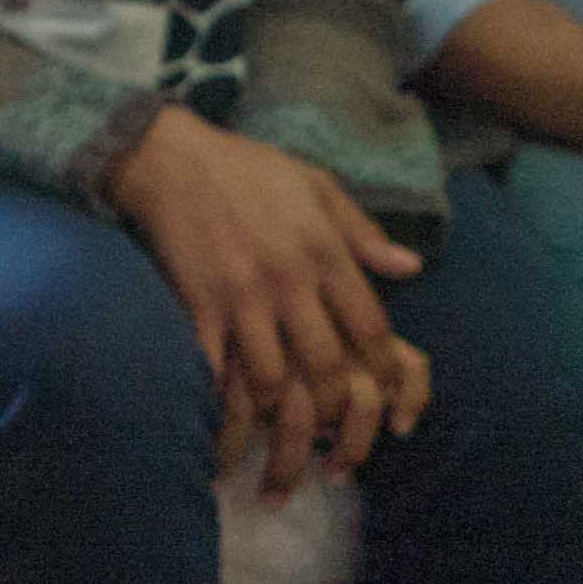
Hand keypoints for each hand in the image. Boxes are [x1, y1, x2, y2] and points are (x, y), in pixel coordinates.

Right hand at [101, 108, 427, 498]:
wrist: (172, 158)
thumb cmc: (249, 169)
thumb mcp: (318, 186)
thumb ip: (363, 232)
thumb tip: (411, 270)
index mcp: (324, 250)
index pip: (370, 326)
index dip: (383, 367)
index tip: (384, 390)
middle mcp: (289, 280)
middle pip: (328, 363)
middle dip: (337, 403)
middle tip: (337, 421)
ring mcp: (241, 296)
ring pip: (274, 378)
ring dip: (283, 411)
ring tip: (286, 425)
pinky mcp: (198, 305)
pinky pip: (217, 369)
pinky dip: (224, 402)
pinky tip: (228, 421)